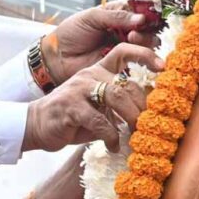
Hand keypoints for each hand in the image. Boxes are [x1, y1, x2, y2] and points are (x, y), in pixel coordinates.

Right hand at [23, 43, 163, 152]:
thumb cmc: (72, 118)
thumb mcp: (97, 107)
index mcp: (98, 71)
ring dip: (131, 118)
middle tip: (148, 126)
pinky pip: (99, 121)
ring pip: (116, 97)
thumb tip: (149, 115)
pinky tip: (112, 146)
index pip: (122, 52)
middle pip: (126, 85)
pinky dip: (111, 137)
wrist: (36, 124)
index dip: (144, 55)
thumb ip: (118, 105)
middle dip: (142, 108)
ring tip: (135, 134)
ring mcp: (79, 90)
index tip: (163, 66)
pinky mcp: (71, 108)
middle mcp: (90, 76)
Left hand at [42, 1, 159, 84]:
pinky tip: (139, 55)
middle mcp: (125, 29)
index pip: (140, 9)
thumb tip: (141, 18)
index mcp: (118, 13)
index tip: (147, 15)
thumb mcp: (91, 17)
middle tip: (134, 31)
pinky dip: (144, 58)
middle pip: (148, 27)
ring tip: (132, 39)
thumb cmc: (71, 33)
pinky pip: (140, 61)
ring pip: (147, 43)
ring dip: (145, 40)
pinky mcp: (123, 63)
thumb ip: (116, 16)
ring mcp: (125, 47)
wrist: (58, 57)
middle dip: (146, 28)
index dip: (147, 12)